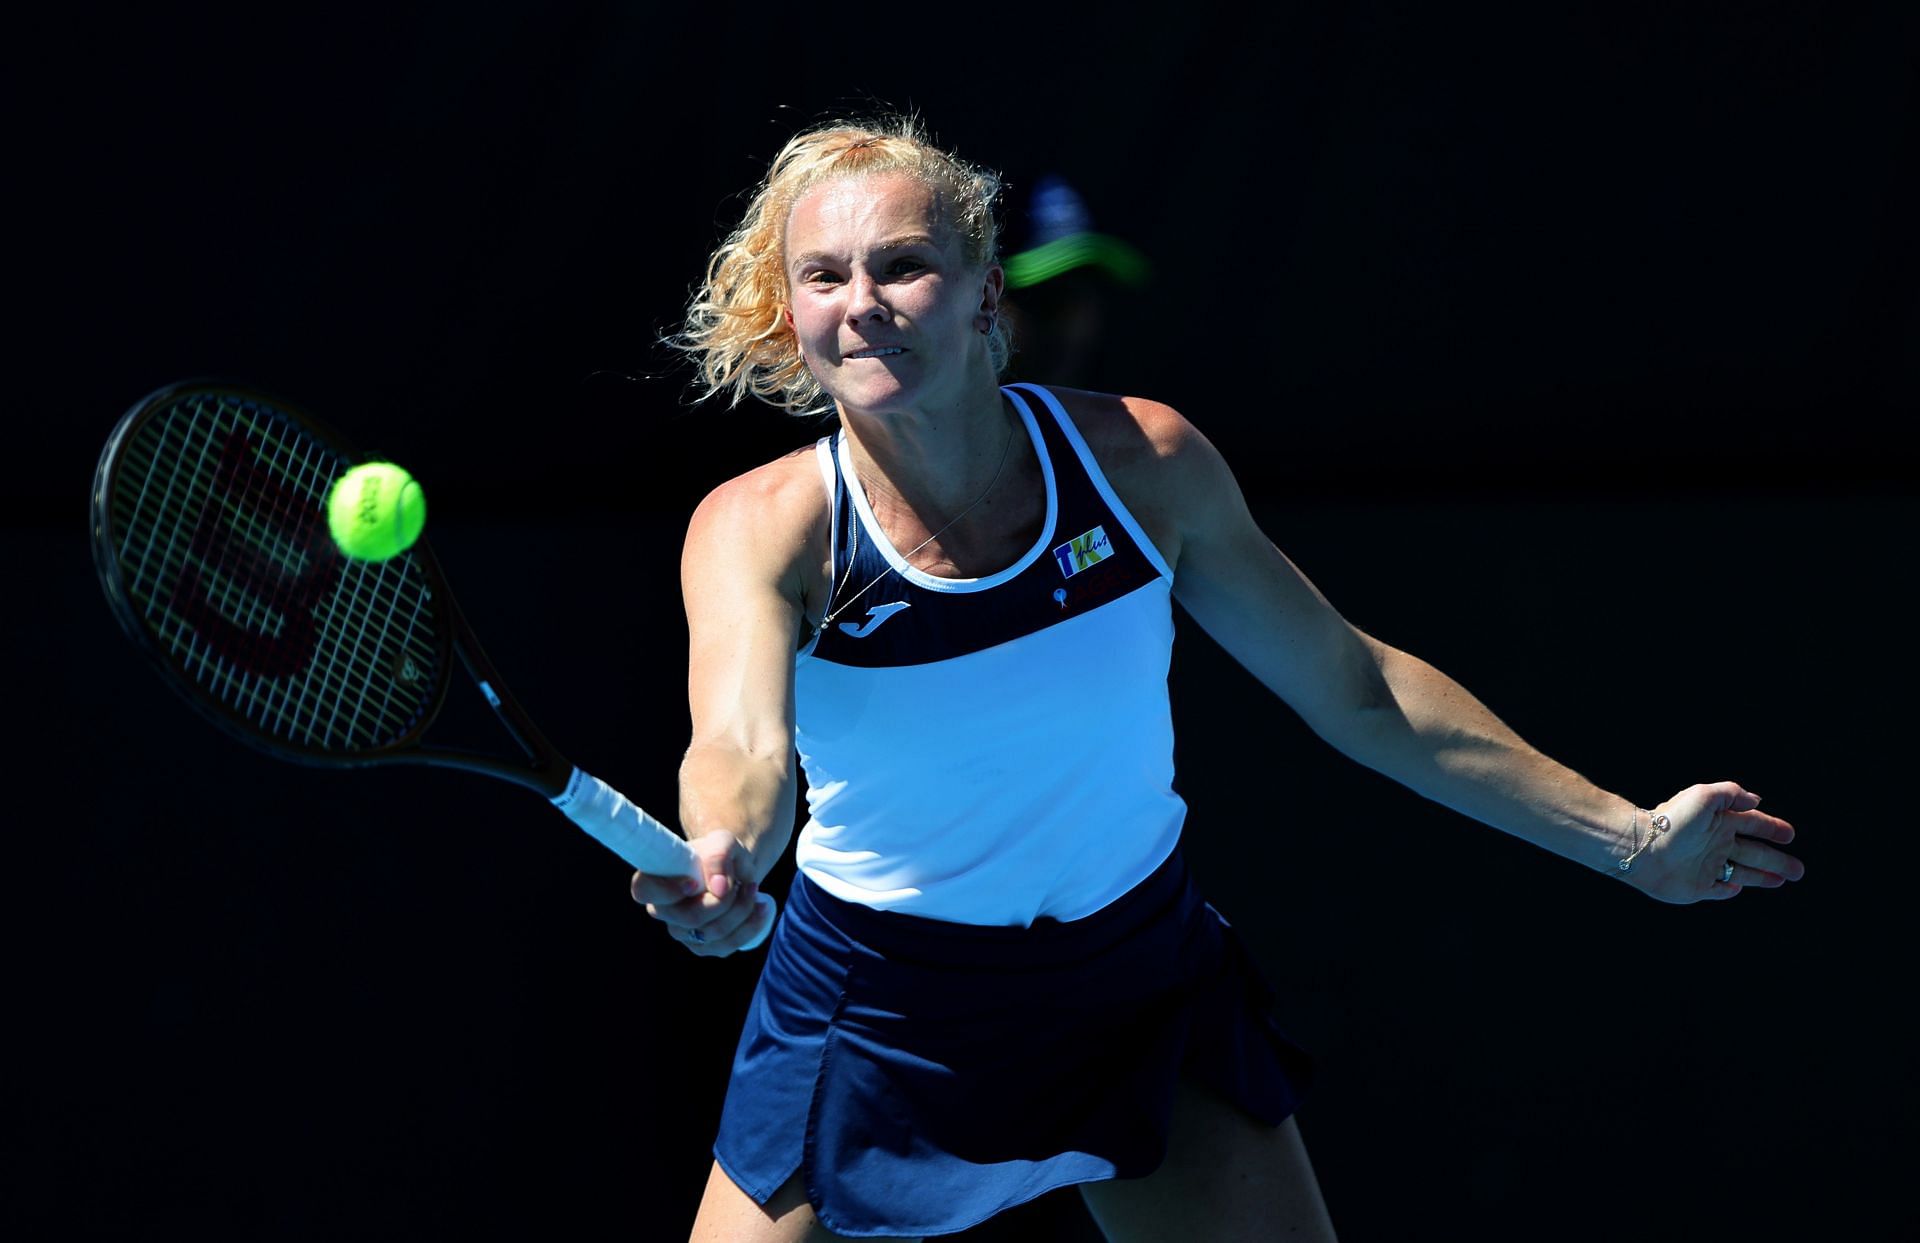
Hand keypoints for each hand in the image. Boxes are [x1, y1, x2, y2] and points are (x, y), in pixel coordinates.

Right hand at [629, 829, 774, 955]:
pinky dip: (750, 925)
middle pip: (691, 917)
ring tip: (753, 888)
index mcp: (654, 880)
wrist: (733, 870)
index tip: (695, 882)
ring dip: (742, 910)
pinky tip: (759, 907)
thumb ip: (718, 855)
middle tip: (743, 881)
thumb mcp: (723, 842)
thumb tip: (718, 887)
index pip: (643, 891)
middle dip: (725, 900)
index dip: (667, 890)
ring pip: (713, 932)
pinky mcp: (702, 946)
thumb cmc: (720, 854)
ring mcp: (681, 932)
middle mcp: (662, 910)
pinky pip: (727, 945)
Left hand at [1627, 781, 1803, 903]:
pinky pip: (1718, 889)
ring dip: (1763, 876)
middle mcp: (1715, 844)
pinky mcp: (1697, 886)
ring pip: (1742, 872)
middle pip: (1754, 853)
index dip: (1772, 829)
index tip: (1790, 835)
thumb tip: (1756, 800)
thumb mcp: (1704, 796)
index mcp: (1719, 822)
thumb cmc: (1673, 821)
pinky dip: (1729, 890)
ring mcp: (1707, 866)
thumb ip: (1731, 794)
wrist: (1643, 848)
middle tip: (1799, 870)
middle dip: (1777, 860)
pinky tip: (1739, 889)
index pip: (1753, 824)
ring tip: (1783, 880)